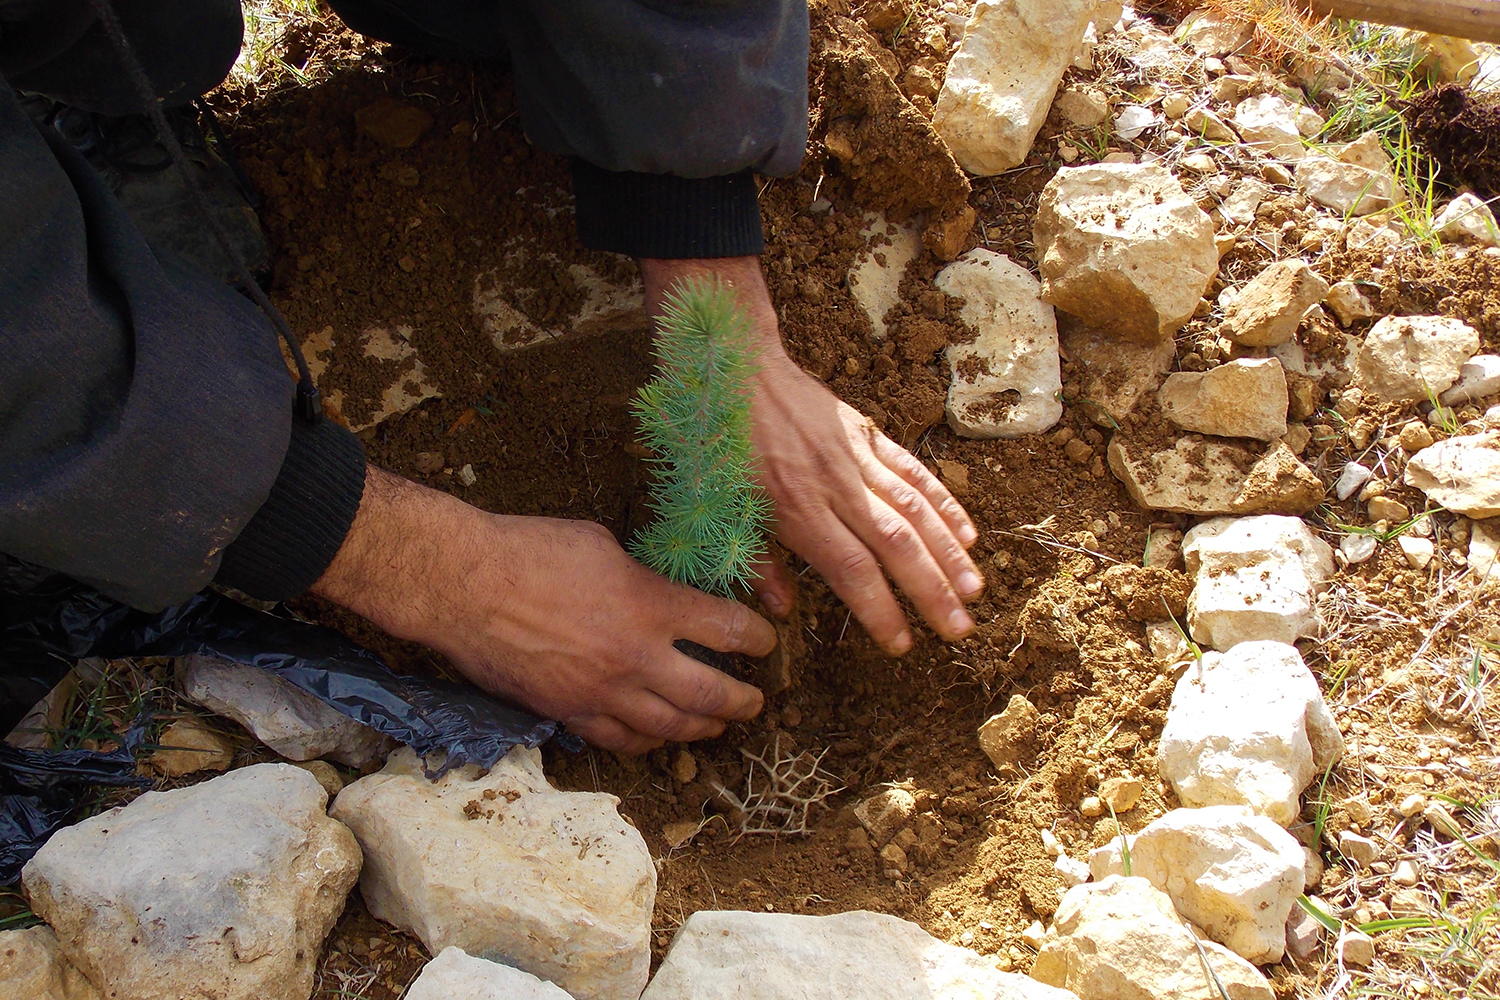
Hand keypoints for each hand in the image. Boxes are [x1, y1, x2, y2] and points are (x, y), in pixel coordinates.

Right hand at [311, 467, 775, 753]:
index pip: (727, 631)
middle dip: (743, 701)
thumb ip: (642, 577)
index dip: (756, 639)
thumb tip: (659, 592)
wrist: (462, 586)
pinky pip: (621, 740)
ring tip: (716, 724)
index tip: (765, 641)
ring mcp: (602, 693)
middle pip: (712, 695)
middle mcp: (635, 658)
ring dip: (703, 728)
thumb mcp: (602, 544)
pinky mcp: (568, 712)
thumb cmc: (528, 550)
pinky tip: (657, 735)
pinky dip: (648, 741)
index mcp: (651, 606)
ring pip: (671, 728)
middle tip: (756, 700)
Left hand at [638, 257, 983, 653]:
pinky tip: (968, 533)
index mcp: (795, 510)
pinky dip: (944, 502)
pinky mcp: (866, 432)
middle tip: (960, 631)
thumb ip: (754, 562)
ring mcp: (856, 456)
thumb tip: (784, 611)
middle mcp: (834, 485)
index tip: (903, 644)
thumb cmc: (713, 442)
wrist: (730, 364)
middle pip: (897, 545)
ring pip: (916, 509)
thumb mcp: (715, 509)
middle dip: (932, 592)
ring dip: (949, 553)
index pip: (853, 570)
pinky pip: (914, 470)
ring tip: (975, 591)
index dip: (882, 611)